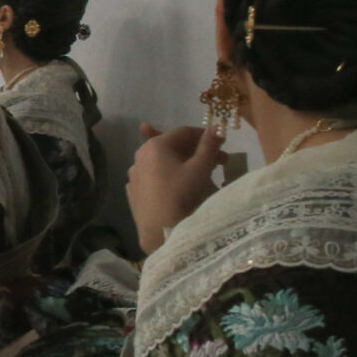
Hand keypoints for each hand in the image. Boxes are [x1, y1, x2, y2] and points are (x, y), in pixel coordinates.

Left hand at [129, 122, 224, 252]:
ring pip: (163, 163)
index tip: (223, 144)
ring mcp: (134, 175)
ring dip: (184, 163)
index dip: (206, 136)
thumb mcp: (200, 168)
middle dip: (197, 151)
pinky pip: (154, 177)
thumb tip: (216, 127)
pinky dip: (169, 177)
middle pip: (173, 147)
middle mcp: (140, 155)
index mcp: (155, 146)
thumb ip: (209, 145)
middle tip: (219, 161)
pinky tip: (179, 185)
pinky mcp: (134, 191)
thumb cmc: (182, 194)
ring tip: (202, 173)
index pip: (184, 132)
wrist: (159, 230)